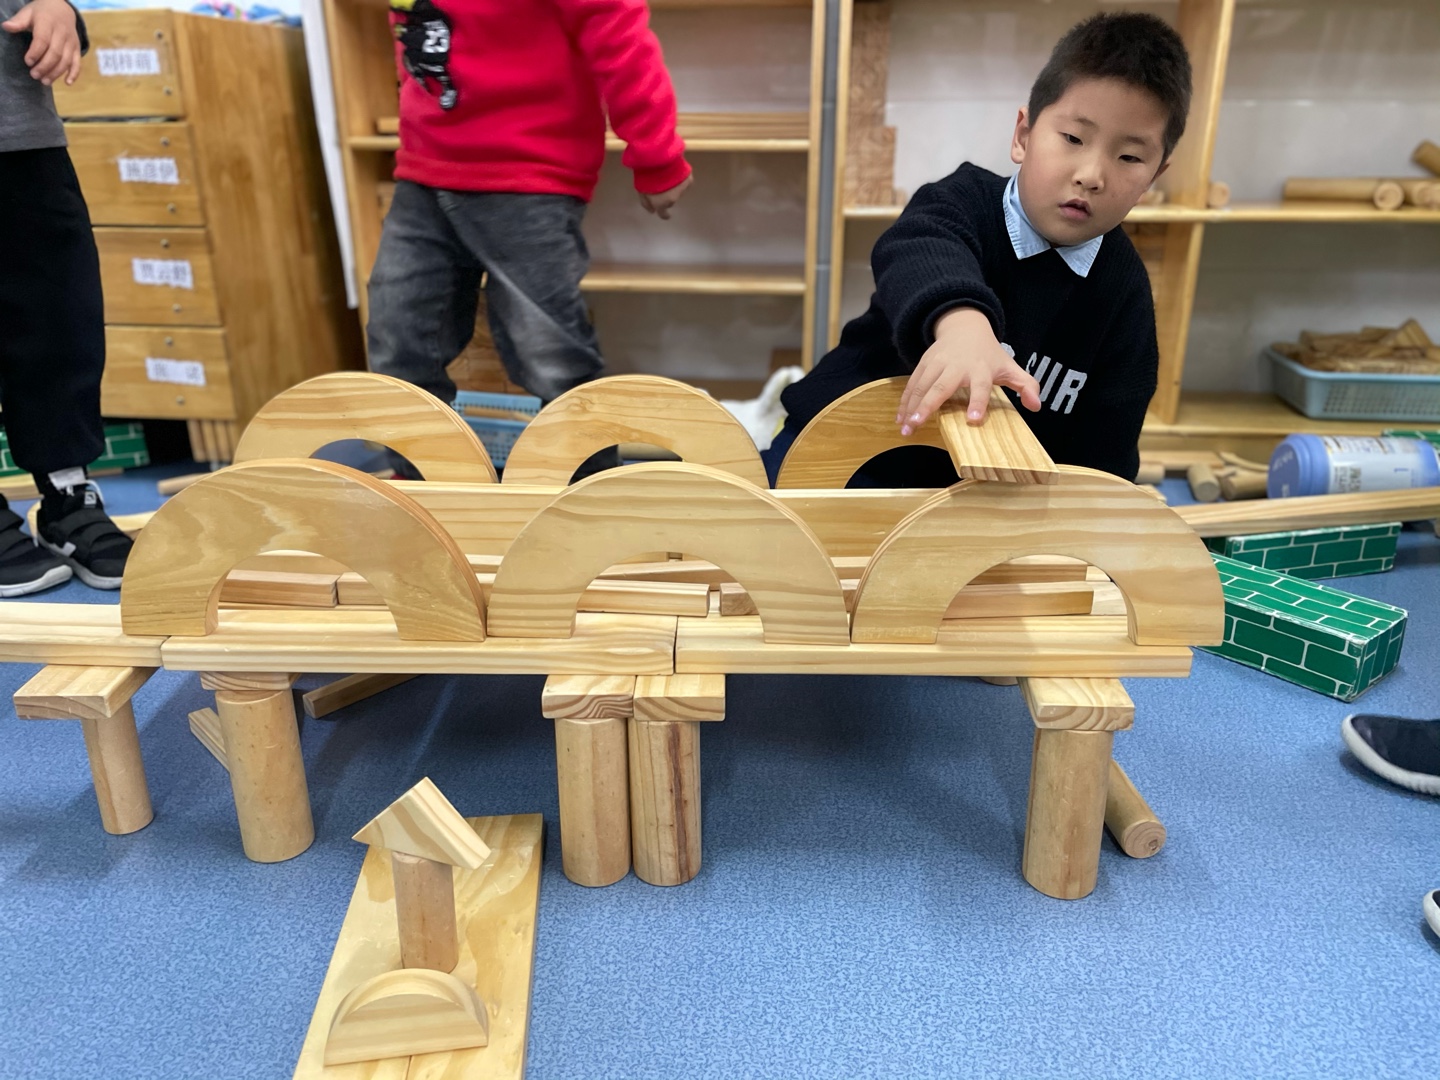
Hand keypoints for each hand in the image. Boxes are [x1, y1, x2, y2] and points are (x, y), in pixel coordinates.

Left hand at [2, 0, 81, 86]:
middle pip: (55, 53)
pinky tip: (67, 83)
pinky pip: (77, 63)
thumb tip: (6, 27)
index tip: (28, 62)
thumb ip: (18, 22)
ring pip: (66, 61)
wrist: (62, 9)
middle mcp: (62, 33)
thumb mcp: (28, 13)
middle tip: (34, 75)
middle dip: (45, 66)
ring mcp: (71, 42)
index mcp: (48, 22)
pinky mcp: (77, 49)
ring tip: (44, 81)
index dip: (35, 52)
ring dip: (56, 73)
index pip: (43, 40)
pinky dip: (74, 74)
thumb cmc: (41, 13)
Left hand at [639, 174, 691, 220]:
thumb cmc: (646, 175)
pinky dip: (680, 180)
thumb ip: (646, 203)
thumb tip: (652, 211)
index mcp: (661, 204)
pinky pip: (684, 183)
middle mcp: (673, 199)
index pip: (664, 215)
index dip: (663, 214)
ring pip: (678, 192)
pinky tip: (675, 172)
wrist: (659, 158)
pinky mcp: (688, 179)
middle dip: (666, 197)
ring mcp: (682, 190)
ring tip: (667, 176)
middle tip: (661, 186)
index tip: (663, 212)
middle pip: (670, 202)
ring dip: (673, 187)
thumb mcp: (641, 191)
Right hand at [896, 306, 1040, 434]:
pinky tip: (900, 417)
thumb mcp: (1010, 367)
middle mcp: (957, 366)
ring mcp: (937, 363)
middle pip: (941, 387)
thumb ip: (1026, 385)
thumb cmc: (989, 355)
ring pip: (921, 386)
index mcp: (980, 369)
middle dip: (927, 406)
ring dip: (911, 407)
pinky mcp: (924, 363)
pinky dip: (905, 401)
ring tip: (905, 427)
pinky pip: (912, 384)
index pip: (981, 387)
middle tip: (917, 424)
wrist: (965, 327)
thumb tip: (1036, 406)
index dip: (978, 403)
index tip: (974, 420)